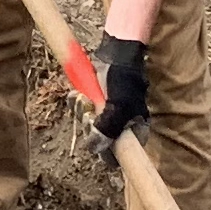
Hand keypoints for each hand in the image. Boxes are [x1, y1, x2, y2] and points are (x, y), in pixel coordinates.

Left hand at [89, 35, 151, 162]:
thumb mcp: (117, 107)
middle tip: (91, 111)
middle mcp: (119, 126)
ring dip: (81, 111)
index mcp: (134, 132)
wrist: (115, 54)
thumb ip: (107, 129)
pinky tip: (79, 93)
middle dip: (89, 125)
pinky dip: (76, 102)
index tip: (96, 140)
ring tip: (85, 97)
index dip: (104, 151)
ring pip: (86, 125)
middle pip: (97, 141)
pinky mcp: (93, 103)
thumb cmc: (122, 79)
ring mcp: (105, 115)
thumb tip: (94, 148)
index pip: (117, 156)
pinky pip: (79, 111)